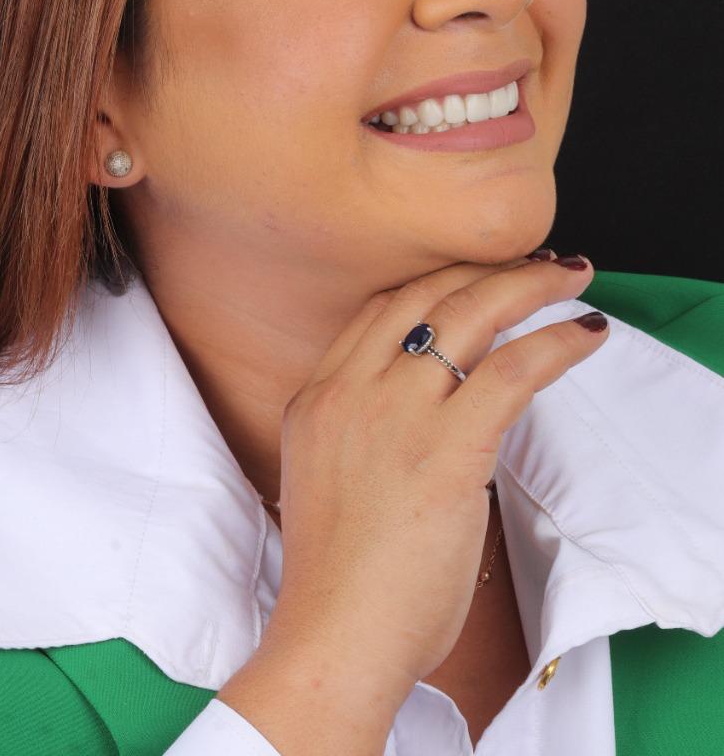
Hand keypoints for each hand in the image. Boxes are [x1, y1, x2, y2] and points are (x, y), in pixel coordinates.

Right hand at [264, 252, 604, 694]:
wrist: (336, 636)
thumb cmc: (343, 582)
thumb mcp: (331, 481)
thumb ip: (368, 434)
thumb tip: (432, 418)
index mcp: (317, 399)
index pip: (381, 310)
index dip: (438, 280)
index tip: (477, 274)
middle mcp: (349, 390)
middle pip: (425, 294)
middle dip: (486, 268)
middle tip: (533, 264)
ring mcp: (394, 413)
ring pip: (472, 312)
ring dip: (530, 284)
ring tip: (569, 277)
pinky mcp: (446, 446)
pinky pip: (514, 368)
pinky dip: (557, 342)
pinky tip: (584, 335)